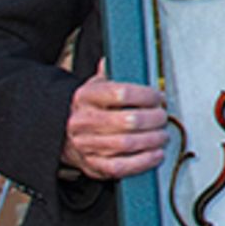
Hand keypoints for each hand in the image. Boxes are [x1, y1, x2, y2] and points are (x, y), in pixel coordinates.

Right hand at [61, 59, 167, 179]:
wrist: (61, 136)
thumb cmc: (88, 109)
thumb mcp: (94, 86)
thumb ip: (110, 74)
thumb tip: (114, 59)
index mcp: (86, 97)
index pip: (121, 93)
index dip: (146, 95)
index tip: (158, 97)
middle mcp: (83, 121)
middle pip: (128, 121)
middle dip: (153, 119)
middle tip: (163, 117)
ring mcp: (86, 145)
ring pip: (126, 144)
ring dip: (152, 140)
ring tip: (162, 135)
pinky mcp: (93, 165)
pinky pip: (121, 167)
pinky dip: (143, 162)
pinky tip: (156, 155)